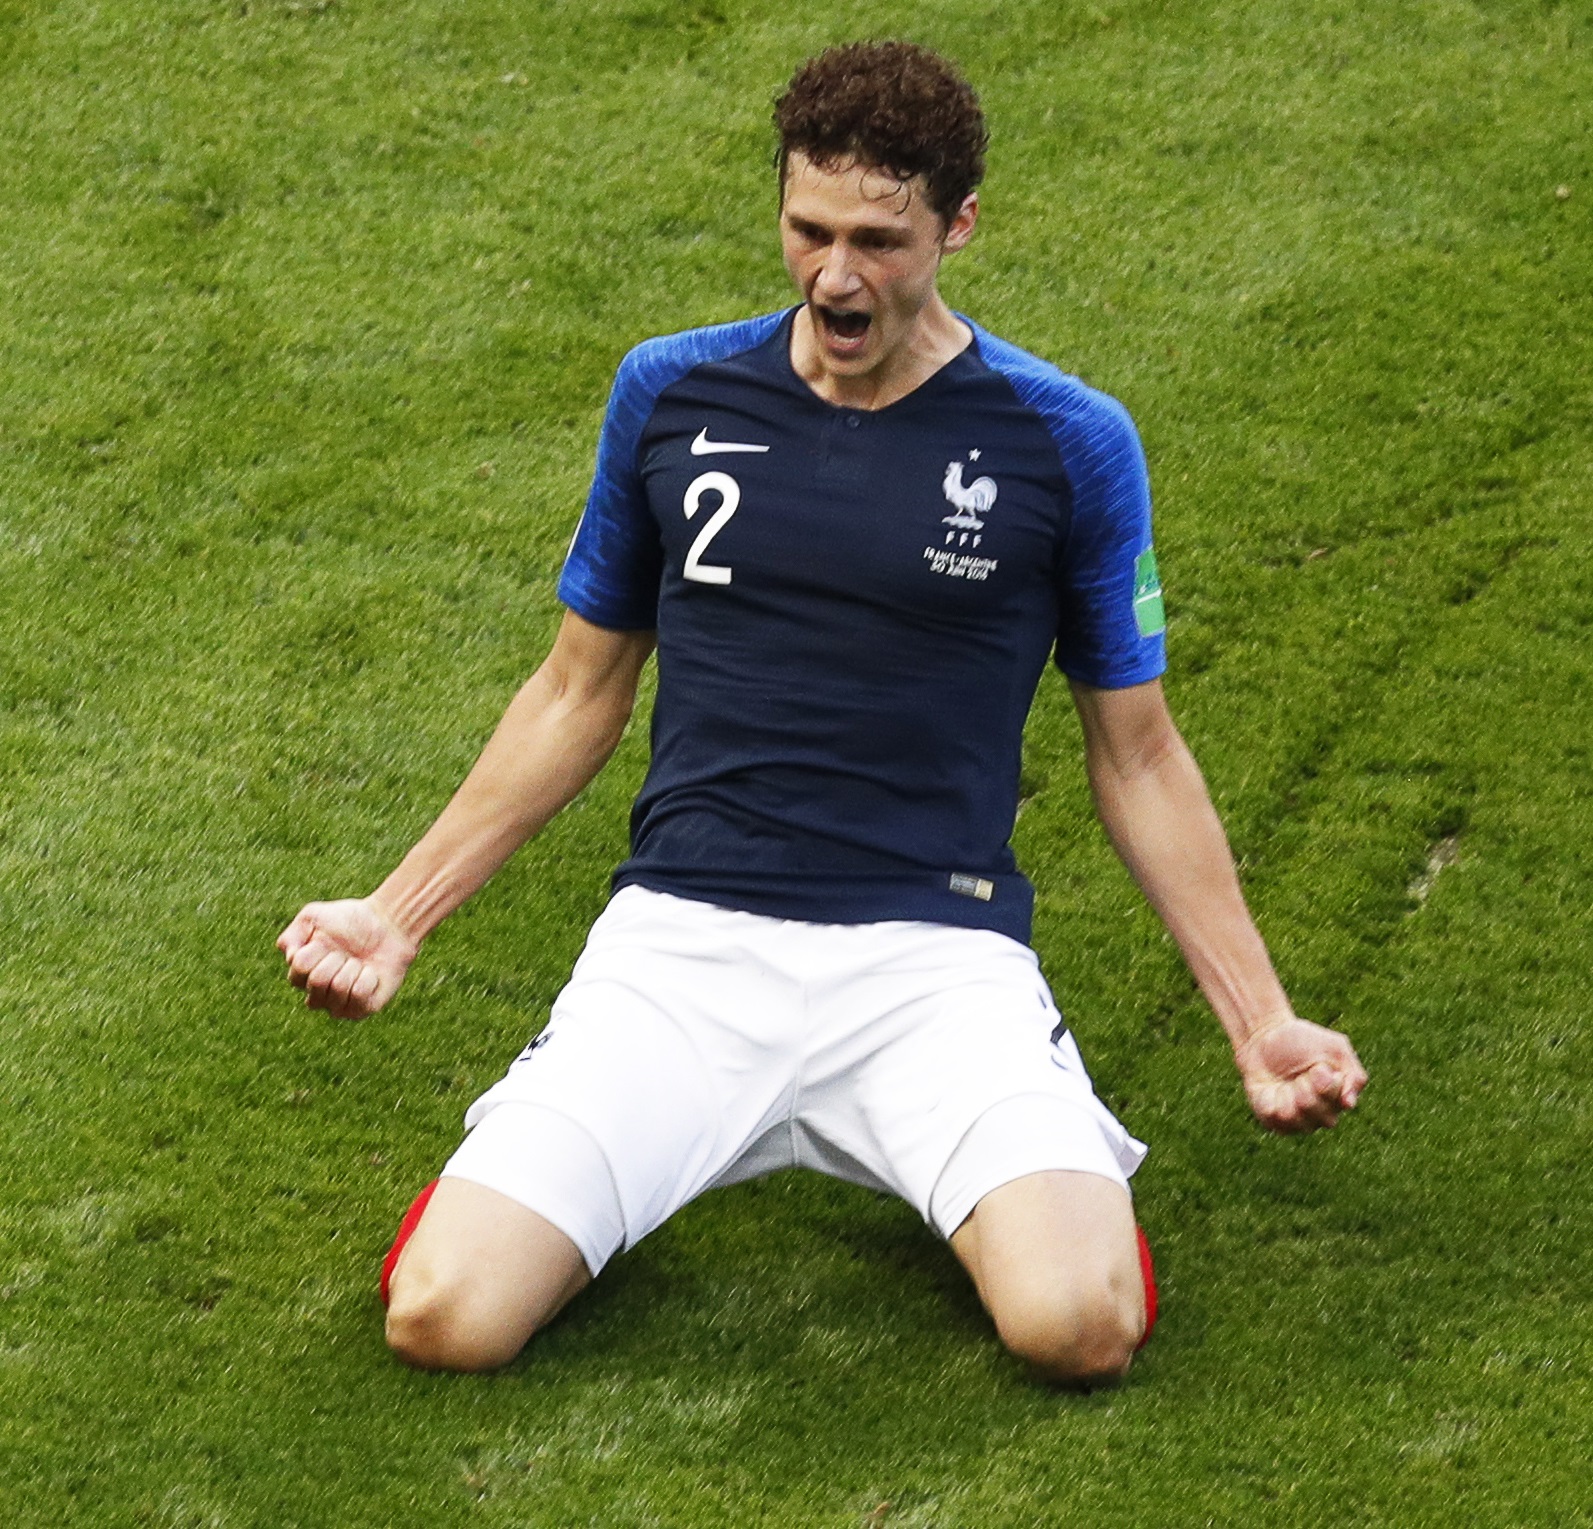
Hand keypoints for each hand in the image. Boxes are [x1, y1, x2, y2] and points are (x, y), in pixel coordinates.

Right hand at [277, 898, 417, 1018]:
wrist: (387, 924)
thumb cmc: (349, 921)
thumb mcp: (313, 916)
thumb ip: (292, 934)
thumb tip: (290, 957)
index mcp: (303, 975)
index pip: (299, 969)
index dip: (315, 951)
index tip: (325, 940)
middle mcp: (318, 994)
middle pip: (316, 981)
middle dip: (335, 959)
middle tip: (346, 953)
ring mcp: (339, 1005)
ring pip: (338, 988)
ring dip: (352, 967)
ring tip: (360, 962)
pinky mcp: (362, 1009)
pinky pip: (359, 994)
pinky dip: (368, 977)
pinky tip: (372, 973)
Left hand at [1234, 1016, 1366, 1134]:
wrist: (1265, 1036)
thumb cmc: (1304, 1041)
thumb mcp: (1335, 1048)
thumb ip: (1353, 1074)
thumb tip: (1349, 1103)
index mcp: (1339, 1099)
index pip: (1340, 1102)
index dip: (1327, 1083)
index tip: (1319, 1066)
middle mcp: (1321, 1115)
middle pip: (1323, 1116)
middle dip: (1309, 1089)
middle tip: (1300, 1074)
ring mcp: (1296, 1120)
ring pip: (1297, 1120)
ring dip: (1289, 1094)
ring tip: (1285, 1082)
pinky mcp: (1272, 1120)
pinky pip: (1274, 1120)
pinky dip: (1271, 1101)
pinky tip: (1271, 1089)